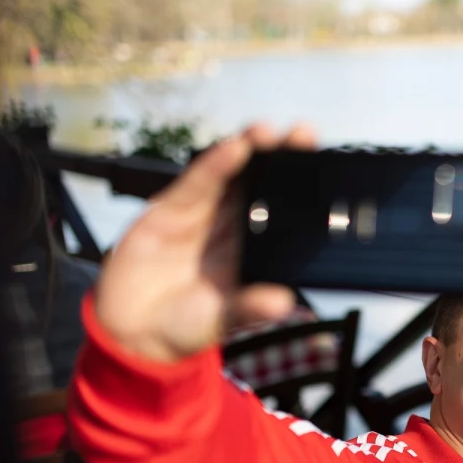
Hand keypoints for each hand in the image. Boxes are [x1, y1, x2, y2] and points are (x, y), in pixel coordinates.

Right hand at [93, 124, 315, 361]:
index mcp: (257, 251)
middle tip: (305, 133)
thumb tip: (282, 304)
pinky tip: (233, 148)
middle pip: (264, 184)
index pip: (286, 214)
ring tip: (268, 131)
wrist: (133, 331)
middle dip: (284, 157)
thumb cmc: (187, 325)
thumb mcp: (222, 320)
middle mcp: (236, 228)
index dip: (305, 190)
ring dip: (251, 150)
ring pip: (233, 175)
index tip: (329, 169)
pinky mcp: (173, 209)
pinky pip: (197, 182)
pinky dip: (214, 164)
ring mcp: (205, 215)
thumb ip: (249, 309)